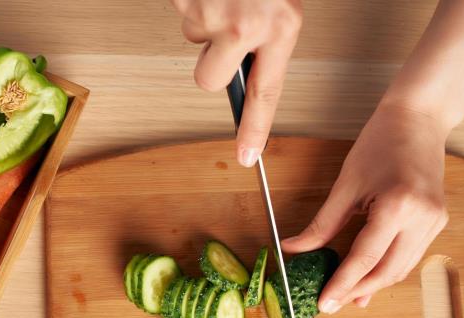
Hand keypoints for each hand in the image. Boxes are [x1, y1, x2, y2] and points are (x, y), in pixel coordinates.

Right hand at [172, 0, 301, 166]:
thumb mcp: (282, 3)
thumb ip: (269, 36)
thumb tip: (249, 68)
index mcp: (281, 26)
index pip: (265, 94)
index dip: (254, 129)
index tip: (247, 156)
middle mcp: (246, 25)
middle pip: (211, 80)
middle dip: (212, 62)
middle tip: (225, 30)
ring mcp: (213, 14)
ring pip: (195, 40)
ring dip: (205, 19)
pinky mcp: (185, 2)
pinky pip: (182, 14)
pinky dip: (191, 0)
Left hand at [280, 103, 448, 311]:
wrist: (419, 119)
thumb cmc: (381, 142)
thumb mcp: (346, 184)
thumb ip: (322, 224)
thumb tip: (293, 249)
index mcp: (397, 206)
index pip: (366, 259)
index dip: (343, 285)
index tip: (325, 303)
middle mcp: (423, 218)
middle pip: (387, 271)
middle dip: (358, 290)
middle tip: (332, 304)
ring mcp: (435, 222)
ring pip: (401, 269)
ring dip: (373, 284)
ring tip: (346, 296)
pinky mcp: (438, 222)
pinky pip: (410, 256)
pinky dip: (388, 269)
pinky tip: (368, 277)